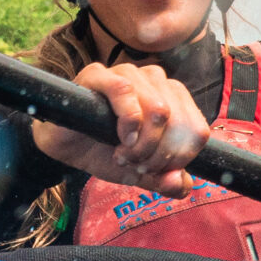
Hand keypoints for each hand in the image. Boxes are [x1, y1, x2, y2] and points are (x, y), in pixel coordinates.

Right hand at [33, 62, 209, 197]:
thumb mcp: (139, 172)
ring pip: (157, 108)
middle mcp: (154, 80)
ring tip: (123, 154)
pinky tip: (120, 137)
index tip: (155, 170)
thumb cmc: (104, 152)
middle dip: (158, 153)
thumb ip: (163, 180)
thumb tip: (182, 186)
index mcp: (172, 98)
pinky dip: (127, 120)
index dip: (180, 157)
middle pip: (177, 120)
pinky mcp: (98, 74)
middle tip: (136, 164)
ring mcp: (128, 74)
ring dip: (142, 142)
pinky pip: (125, 90)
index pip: (196, 128)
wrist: (64, 149)